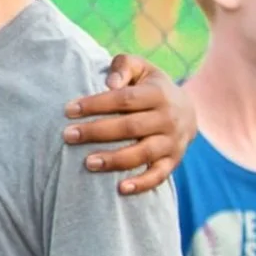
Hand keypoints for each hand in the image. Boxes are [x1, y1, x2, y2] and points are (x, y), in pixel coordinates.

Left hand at [62, 55, 195, 193]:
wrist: (188, 111)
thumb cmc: (150, 87)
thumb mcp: (141, 69)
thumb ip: (123, 66)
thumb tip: (109, 83)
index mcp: (158, 94)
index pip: (124, 99)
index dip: (96, 104)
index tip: (69, 110)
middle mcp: (167, 119)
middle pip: (130, 127)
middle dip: (97, 132)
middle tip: (68, 136)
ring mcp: (171, 142)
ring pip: (143, 153)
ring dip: (115, 160)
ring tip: (87, 163)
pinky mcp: (172, 161)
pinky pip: (158, 175)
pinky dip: (141, 183)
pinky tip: (120, 189)